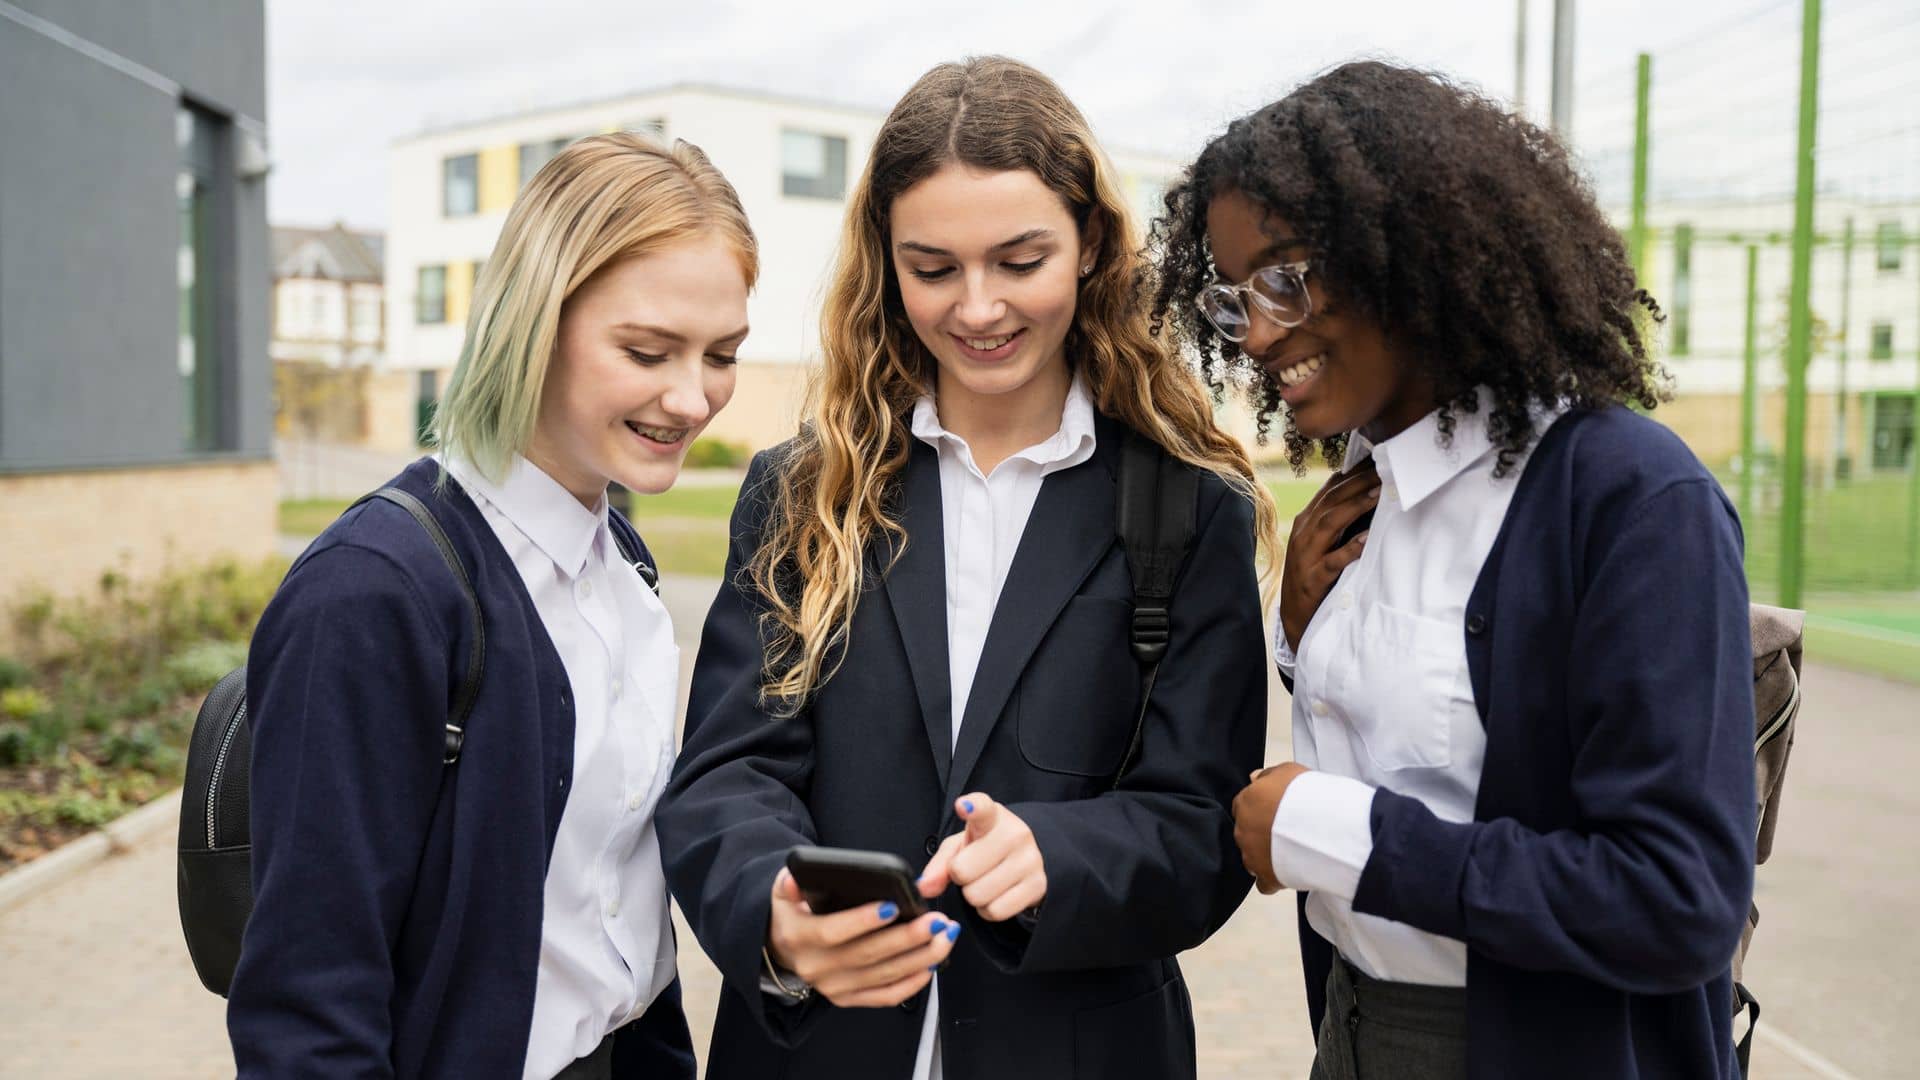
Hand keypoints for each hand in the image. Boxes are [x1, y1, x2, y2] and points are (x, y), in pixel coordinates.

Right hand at [764, 868, 958, 1006]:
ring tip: (944, 936)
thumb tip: (795, 877)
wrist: (783, 949)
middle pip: (868, 955)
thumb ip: (790, 882)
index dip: (863, 920)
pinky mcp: (848, 999)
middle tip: (936, 920)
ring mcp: (834, 987)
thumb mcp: (783, 892)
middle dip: (907, 937)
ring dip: (920, 957)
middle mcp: (816, 967)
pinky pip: (886, 996)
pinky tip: (932, 963)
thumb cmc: (794, 914)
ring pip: (884, 976)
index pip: (833, 931)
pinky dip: (913, 982)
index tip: (894, 906)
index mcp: (799, 937)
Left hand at [918, 793, 1047, 921]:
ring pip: (977, 894)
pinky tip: (995, 895)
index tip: (963, 806)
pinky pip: (995, 911)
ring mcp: (1030, 859)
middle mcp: (1015, 833)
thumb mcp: (959, 847)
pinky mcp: (1038, 885)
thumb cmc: (984, 849)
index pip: (982, 808)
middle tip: (971, 869)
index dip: (972, 808)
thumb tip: (924, 887)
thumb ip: (938, 865)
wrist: (1024, 860)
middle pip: (962, 870)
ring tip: (984, 881)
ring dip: (973, 895)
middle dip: (959, 876)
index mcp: (992, 816)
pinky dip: (987, 910)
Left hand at [1233, 763, 1309, 894]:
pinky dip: (1273, 879)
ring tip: (1292, 852)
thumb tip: (1255, 779)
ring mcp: (1252, 856)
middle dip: (1261, 832)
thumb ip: (1267, 775)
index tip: (1275, 811)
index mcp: (1246, 803)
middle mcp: (1243, 830)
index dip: (1260, 808)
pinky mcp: (1267, 878)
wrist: (1321, 825)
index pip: (1243, 805)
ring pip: (1252, 858)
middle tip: (1286, 831)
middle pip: (1246, 832)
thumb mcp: (1287, 771)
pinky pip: (1264, 883)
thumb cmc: (1305, 795)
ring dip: (1266, 856)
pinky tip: (1288, 873)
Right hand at [1279, 461, 1379, 651]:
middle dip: (1358, 483)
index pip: (1330, 490)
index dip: (1353, 473)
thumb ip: (1337, 520)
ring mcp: (1306, 557)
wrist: (1295, 616)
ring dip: (1355, 507)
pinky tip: (1366, 541)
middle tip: (1385, 469)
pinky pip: (1332, 562)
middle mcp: (1304, 535)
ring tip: (1378, 495)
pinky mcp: (1312, 580)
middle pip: (1331, 501)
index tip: (1377, 458)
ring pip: (1329, 524)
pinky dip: (1349, 550)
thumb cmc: (1316, 576)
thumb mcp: (1322, 543)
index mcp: (1307, 523)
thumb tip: (1365, 493)